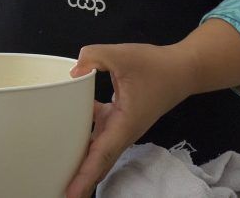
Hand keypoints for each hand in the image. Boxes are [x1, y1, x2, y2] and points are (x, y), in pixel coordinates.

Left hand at [65, 43, 194, 197]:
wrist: (182, 70)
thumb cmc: (157, 66)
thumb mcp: (122, 55)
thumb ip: (94, 57)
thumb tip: (74, 72)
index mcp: (124, 124)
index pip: (101, 155)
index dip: (84, 176)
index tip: (71, 194)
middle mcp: (123, 131)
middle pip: (98, 162)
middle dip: (80, 180)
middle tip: (58, 192)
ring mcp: (121, 127)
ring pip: (98, 150)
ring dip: (81, 162)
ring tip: (58, 170)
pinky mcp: (120, 118)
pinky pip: (100, 133)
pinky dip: (85, 136)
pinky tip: (67, 124)